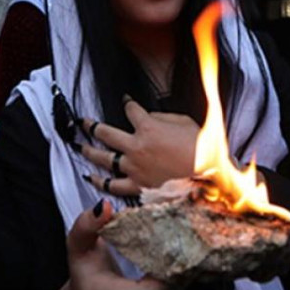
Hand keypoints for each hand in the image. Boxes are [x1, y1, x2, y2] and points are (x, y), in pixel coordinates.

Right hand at [44, 202, 182, 289]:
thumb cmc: (84, 271)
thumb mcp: (78, 245)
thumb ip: (87, 225)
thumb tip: (104, 207)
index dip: (163, 275)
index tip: (170, 245)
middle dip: (176, 272)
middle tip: (183, 244)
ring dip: (180, 277)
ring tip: (183, 251)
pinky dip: (177, 283)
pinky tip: (177, 265)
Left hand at [78, 100, 199, 197]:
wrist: (209, 175)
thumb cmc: (200, 147)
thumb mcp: (183, 121)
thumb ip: (160, 117)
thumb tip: (148, 117)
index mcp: (148, 127)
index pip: (130, 110)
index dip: (127, 104)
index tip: (126, 102)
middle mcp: (136, 147)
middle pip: (105, 133)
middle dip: (91, 125)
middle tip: (83, 122)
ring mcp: (134, 168)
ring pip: (103, 158)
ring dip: (89, 150)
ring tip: (79, 146)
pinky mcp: (137, 186)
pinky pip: (113, 185)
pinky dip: (100, 181)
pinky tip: (91, 176)